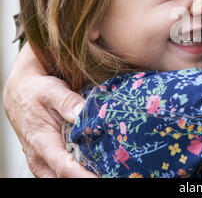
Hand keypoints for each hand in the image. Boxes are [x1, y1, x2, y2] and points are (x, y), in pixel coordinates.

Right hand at [2, 43, 96, 177]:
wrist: (20, 95)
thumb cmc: (37, 92)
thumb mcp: (52, 90)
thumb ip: (68, 102)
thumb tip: (83, 112)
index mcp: (41, 143)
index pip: (64, 167)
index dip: (84, 176)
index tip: (102, 177)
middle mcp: (40, 159)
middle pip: (66, 178)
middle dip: (88, 176)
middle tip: (114, 172)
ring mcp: (43, 163)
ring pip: (65, 178)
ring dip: (85, 174)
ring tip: (109, 169)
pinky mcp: (49, 162)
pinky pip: (65, 173)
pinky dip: (81, 171)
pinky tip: (98, 165)